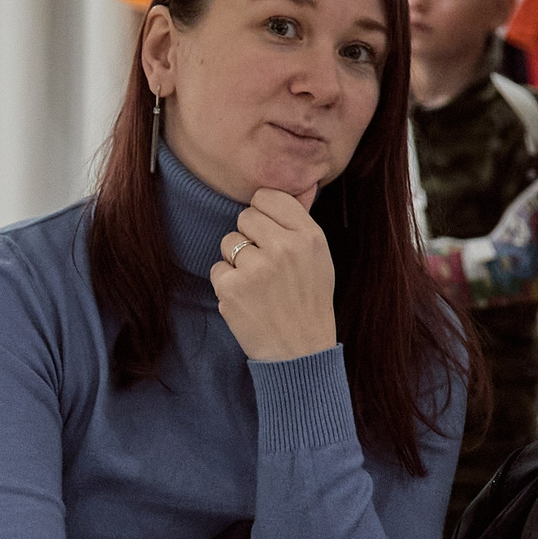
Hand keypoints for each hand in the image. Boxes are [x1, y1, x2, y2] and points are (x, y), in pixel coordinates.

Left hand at [212, 189, 337, 361]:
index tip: (268, 232)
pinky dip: (227, 284)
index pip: (268, 197)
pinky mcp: (232, 287)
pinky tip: (248, 300)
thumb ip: (300, 222)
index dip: (263, 214)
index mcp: (309, 236)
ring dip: (237, 261)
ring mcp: (256, 267)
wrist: (300, 352)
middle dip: (250, 237)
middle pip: (245, 217)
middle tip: (267, 266)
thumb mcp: (320, 258)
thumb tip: (293, 185)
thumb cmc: (309, 302)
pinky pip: (217, 269)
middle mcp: (284, 247)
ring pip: (228, 242)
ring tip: (259, 286)